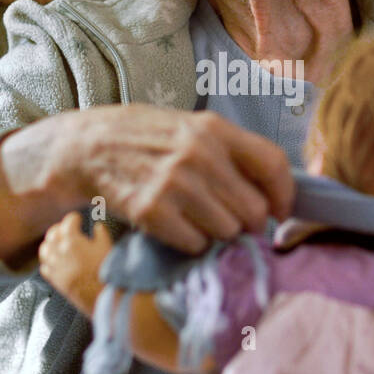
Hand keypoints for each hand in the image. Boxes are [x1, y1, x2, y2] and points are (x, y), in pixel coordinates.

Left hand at [37, 212, 113, 314]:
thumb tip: (98, 227)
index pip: (68, 222)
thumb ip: (101, 234)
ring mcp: (55, 266)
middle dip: (59, 228)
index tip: (77, 218)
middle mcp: (59, 251)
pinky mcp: (54, 280)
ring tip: (56, 243)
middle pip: (52, 234)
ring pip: (44, 249)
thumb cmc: (104, 270)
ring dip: (50, 244)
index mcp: (72, 240)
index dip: (73, 218)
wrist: (99, 294)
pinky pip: (44, 267)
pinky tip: (54, 261)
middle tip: (66, 228)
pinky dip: (48, 261)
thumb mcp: (107, 247)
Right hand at [56, 106, 294, 254]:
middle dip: (247, 223)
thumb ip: (232, 153)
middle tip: (231, 221)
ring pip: (227, 231)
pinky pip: (196, 244)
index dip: (285, 195)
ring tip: (197, 219)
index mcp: (214, 129)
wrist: (88, 148)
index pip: (273, 164)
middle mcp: (199, 154)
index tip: (280, 212)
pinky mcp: (152, 211)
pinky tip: (177, 226)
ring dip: (218, 234)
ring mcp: (175, 184)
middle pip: (253, 210)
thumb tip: (275, 194)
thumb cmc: (149, 140)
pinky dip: (191, 243)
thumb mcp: (192, 129)